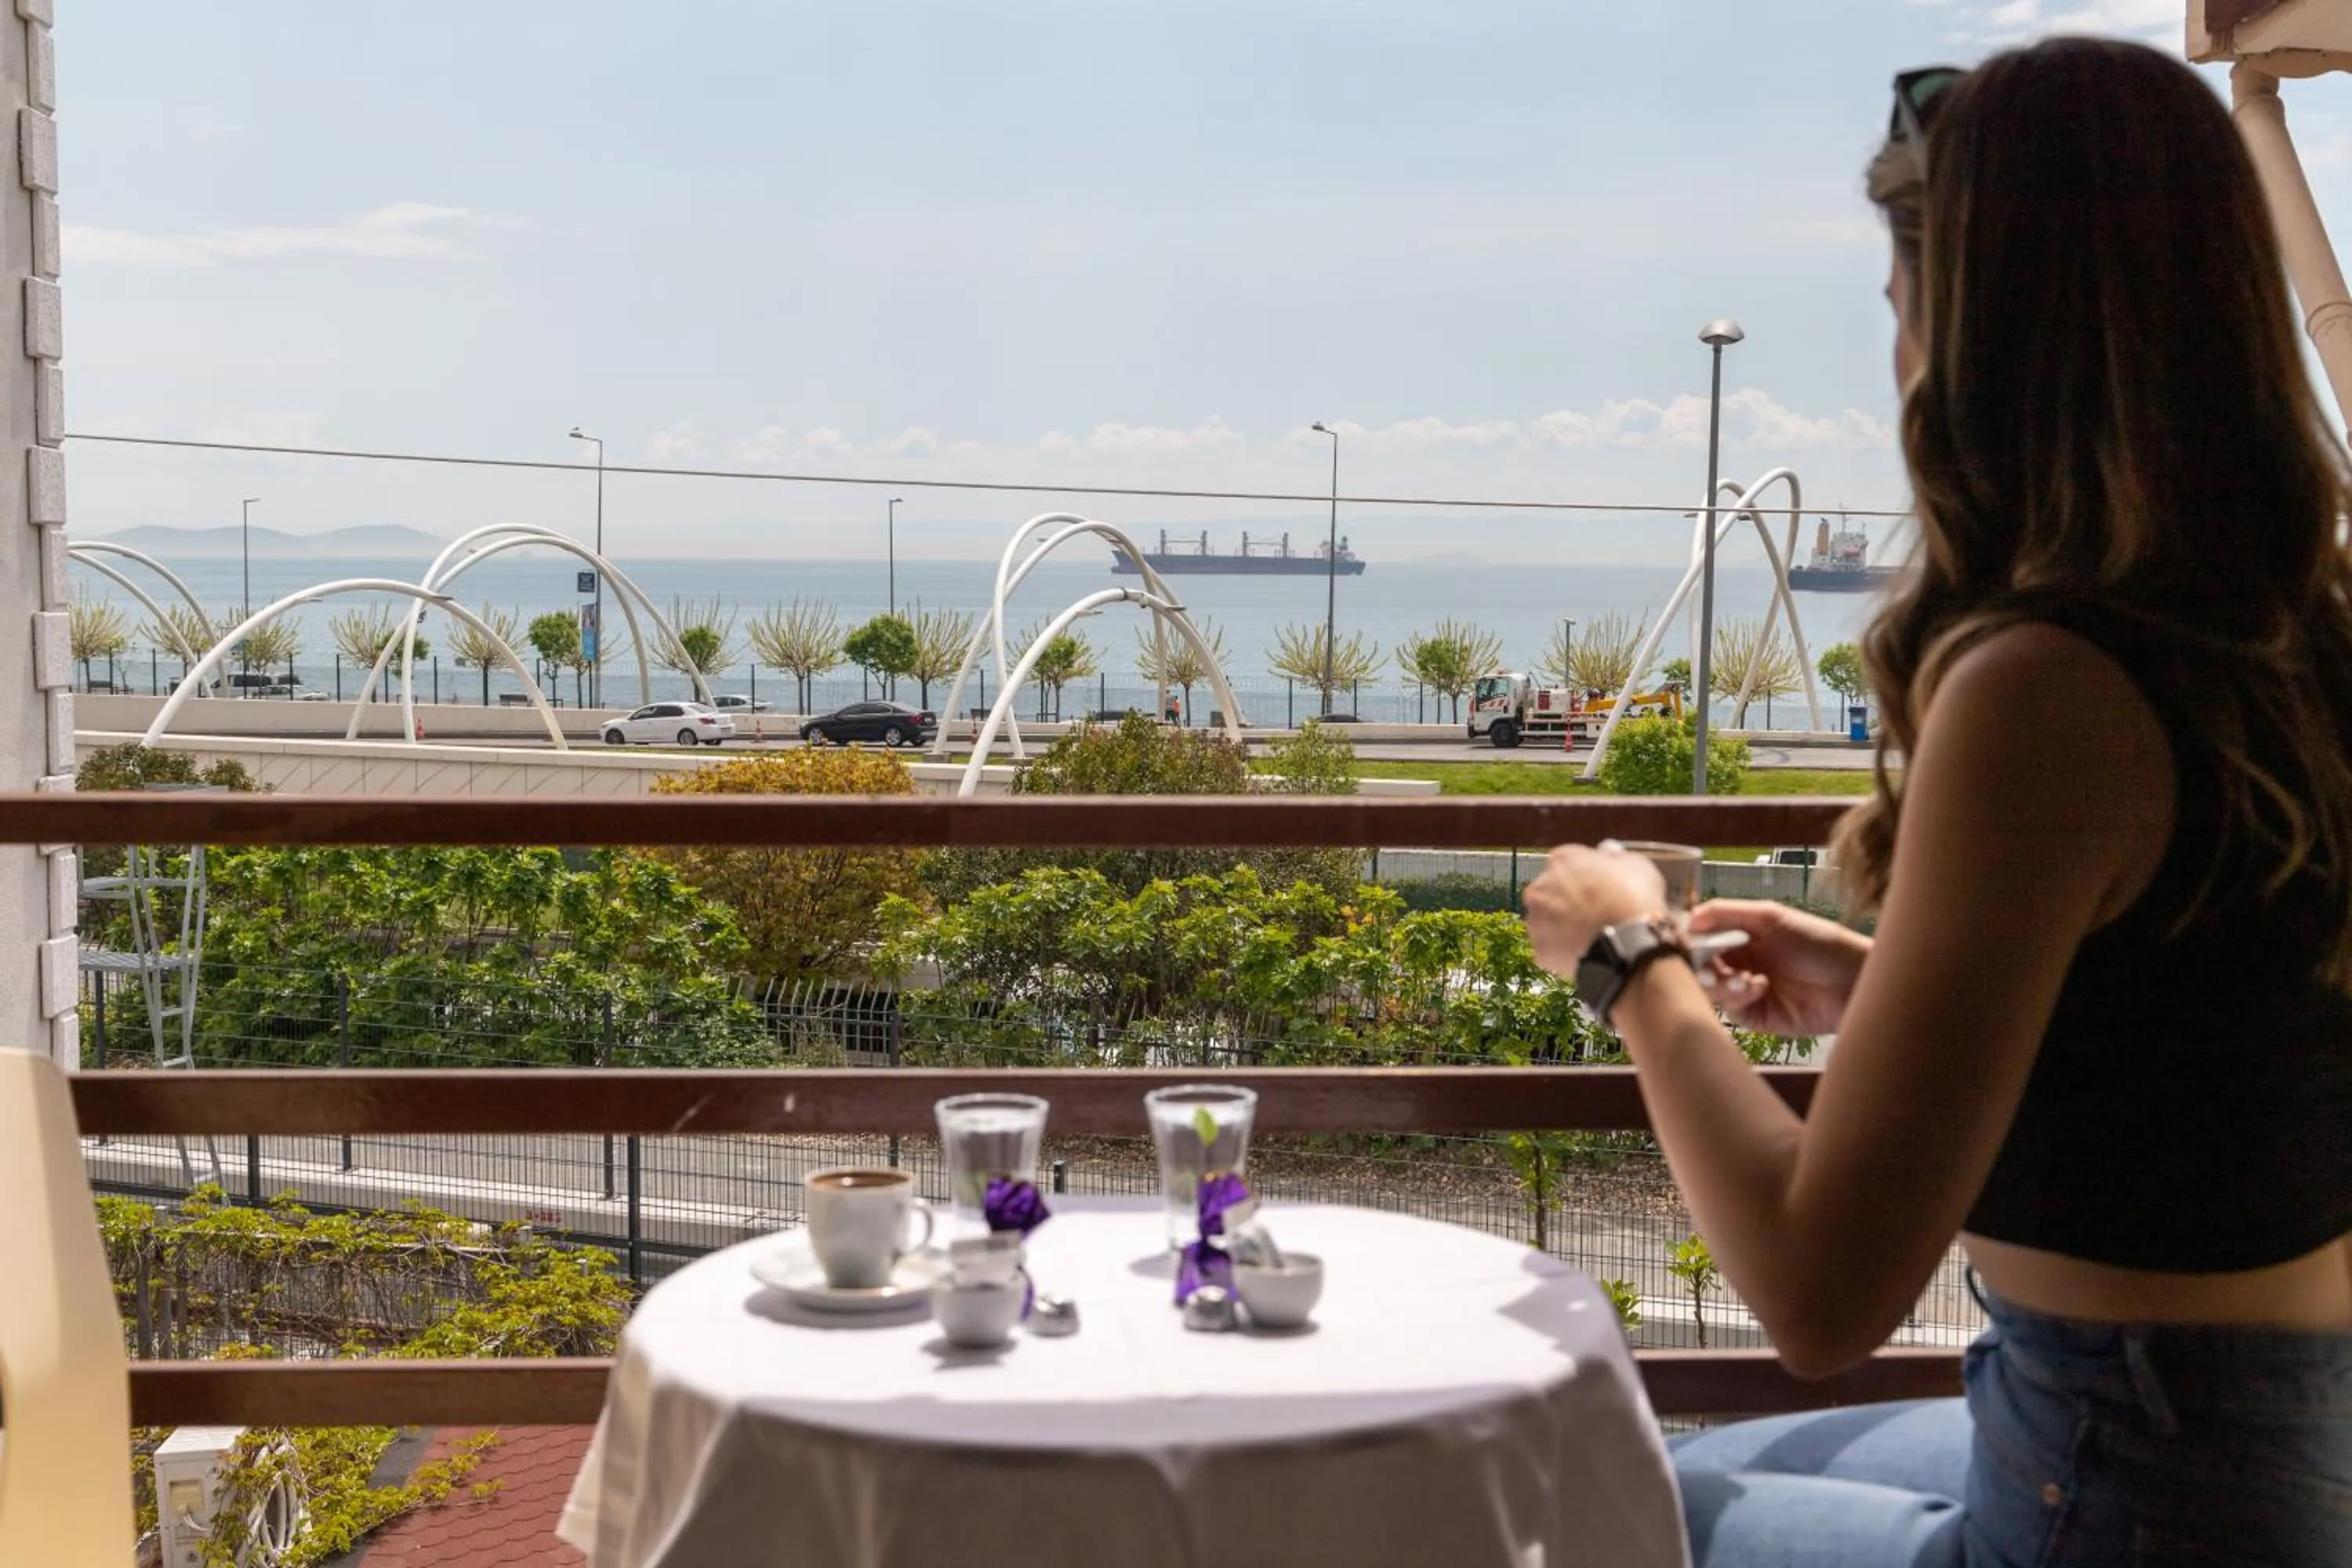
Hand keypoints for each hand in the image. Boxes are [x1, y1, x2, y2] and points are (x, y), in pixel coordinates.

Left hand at [1522, 844, 1667, 976]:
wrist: (1628, 945)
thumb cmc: (1633, 900)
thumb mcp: (1636, 865)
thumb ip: (1615, 858)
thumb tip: (1609, 854)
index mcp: (1563, 859)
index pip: (1569, 860)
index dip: (1587, 873)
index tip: (1600, 883)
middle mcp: (1541, 885)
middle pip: (1553, 888)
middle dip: (1569, 896)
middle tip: (1595, 909)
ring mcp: (1537, 918)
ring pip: (1548, 917)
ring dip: (1564, 922)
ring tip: (1591, 933)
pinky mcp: (1540, 949)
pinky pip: (1550, 945)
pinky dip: (1563, 947)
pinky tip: (1584, 950)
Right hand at [1686, 899, 1871, 1035]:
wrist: (1853, 981)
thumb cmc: (1819, 942)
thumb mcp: (1771, 916)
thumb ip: (1727, 912)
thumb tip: (1688, 918)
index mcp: (1740, 935)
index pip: (1700, 936)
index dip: (1688, 938)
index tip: (1679, 939)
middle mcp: (1739, 961)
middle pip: (1699, 964)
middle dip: (1698, 963)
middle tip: (1703, 963)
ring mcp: (1745, 989)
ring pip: (1710, 988)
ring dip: (1718, 981)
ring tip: (1739, 977)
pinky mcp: (1755, 1015)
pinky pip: (1731, 1008)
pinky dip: (1738, 995)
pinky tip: (1758, 986)